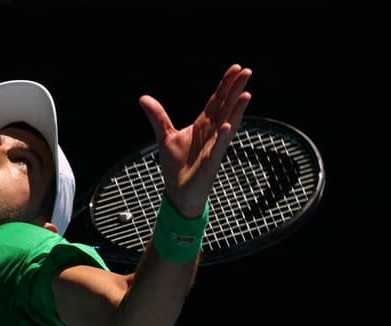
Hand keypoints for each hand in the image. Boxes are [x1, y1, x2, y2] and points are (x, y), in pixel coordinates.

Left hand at [139, 63, 251, 217]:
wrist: (178, 192)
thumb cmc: (176, 166)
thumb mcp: (164, 136)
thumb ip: (157, 116)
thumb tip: (143, 98)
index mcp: (203, 125)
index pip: (216, 101)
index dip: (225, 85)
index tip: (235, 68)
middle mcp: (212, 133)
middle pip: (226, 108)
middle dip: (235, 90)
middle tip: (246, 72)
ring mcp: (214, 147)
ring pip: (228, 125)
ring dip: (237, 111)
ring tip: (246, 94)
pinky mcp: (210, 163)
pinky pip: (218, 148)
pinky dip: (222, 138)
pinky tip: (227, 126)